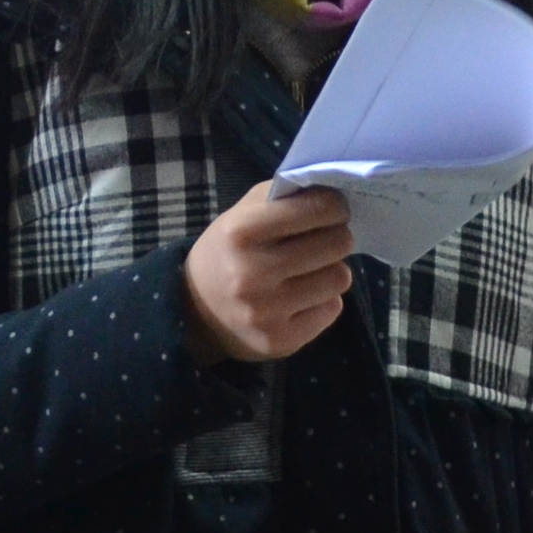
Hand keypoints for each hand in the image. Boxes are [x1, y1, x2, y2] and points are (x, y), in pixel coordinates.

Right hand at [182, 180, 355, 365]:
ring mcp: (267, 312)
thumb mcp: (241, 214)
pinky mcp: (281, 340)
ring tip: (309, 271)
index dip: (334, 206)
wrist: (194, 312)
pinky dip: (323, 301)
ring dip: (330, 271)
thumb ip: (284, 197)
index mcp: (240, 232)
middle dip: (337, 237)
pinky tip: (301, 297)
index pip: (318, 209)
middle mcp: (252, 273)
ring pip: (339, 278)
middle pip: (337, 244)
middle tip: (325, 240)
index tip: (332, 210)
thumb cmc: (228, 252)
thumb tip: (333, 191)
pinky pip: (332, 309)